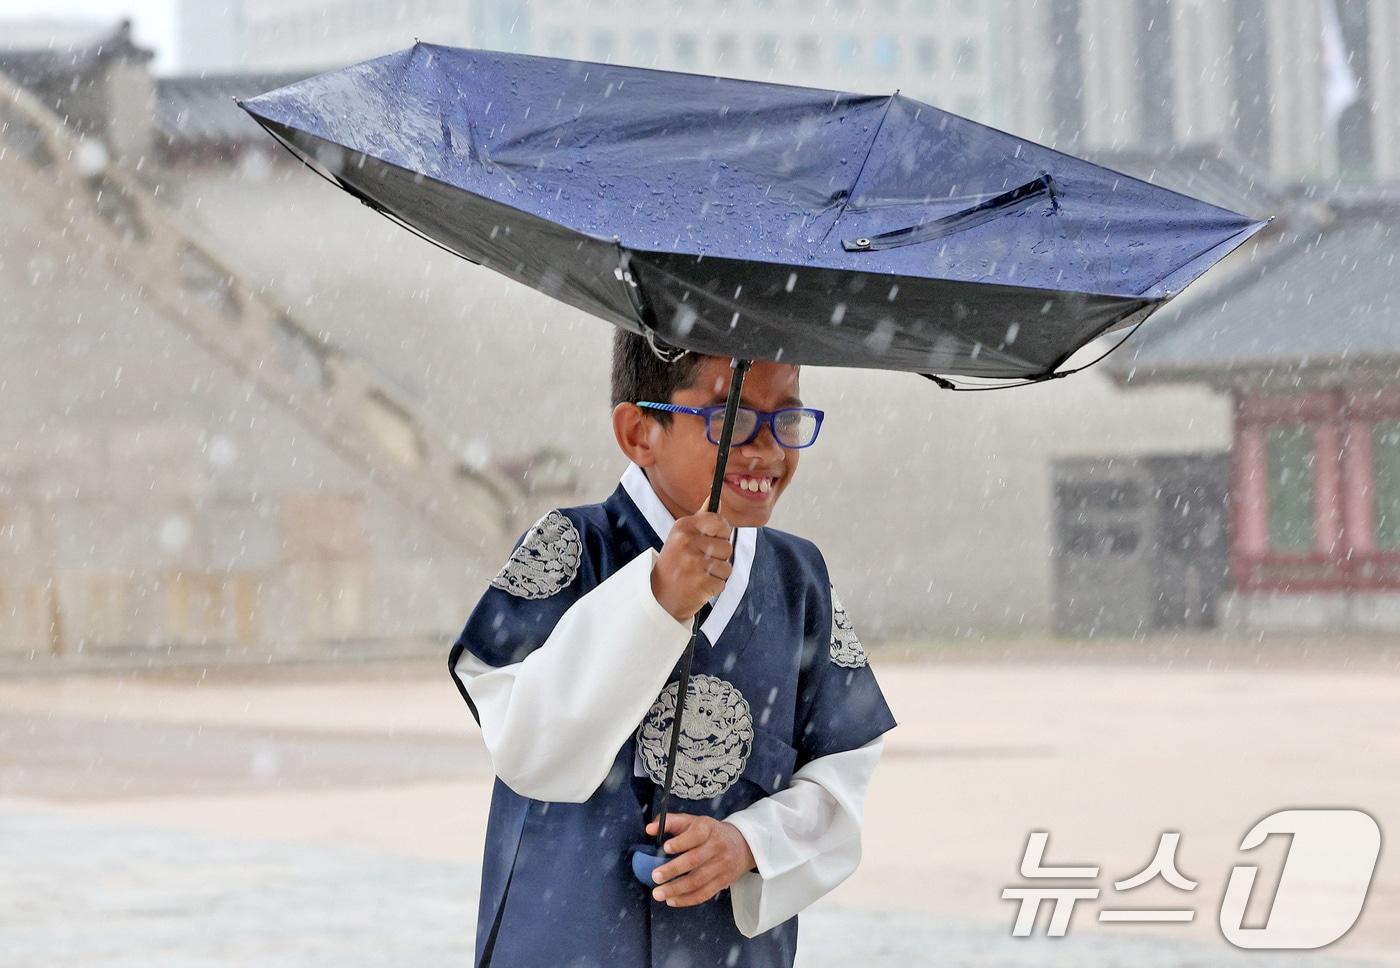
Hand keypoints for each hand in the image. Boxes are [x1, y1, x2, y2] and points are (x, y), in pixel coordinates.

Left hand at [644, 813, 755, 906]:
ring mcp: (721, 866)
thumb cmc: (709, 832)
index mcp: (708, 829)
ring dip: (676, 889)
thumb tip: (650, 829)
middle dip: (673, 869)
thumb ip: (671, 822)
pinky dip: (687, 899)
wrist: (741, 845)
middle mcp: (716, 847)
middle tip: (655, 876)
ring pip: (698, 880)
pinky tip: (672, 900)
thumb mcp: (693, 821)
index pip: (696, 835)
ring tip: (658, 893)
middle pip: (695, 860)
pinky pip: (704, 893)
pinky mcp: (722, 881)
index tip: (665, 847)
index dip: (681, 842)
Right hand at [650, 504, 732, 622]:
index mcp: (683, 527)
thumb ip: (701, 519)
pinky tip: (699, 586)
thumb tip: (714, 500)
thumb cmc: (675, 563)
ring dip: (717, 574)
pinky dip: (714, 587)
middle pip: (727, 546)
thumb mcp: (682, 537)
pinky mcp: (700, 583)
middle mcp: (687, 543)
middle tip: (700, 562)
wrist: (659, 596)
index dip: (722, 532)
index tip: (713, 539)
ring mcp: (694, 563)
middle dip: (719, 557)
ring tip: (699, 574)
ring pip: (727, 566)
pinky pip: (723, 582)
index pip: (719, 521)